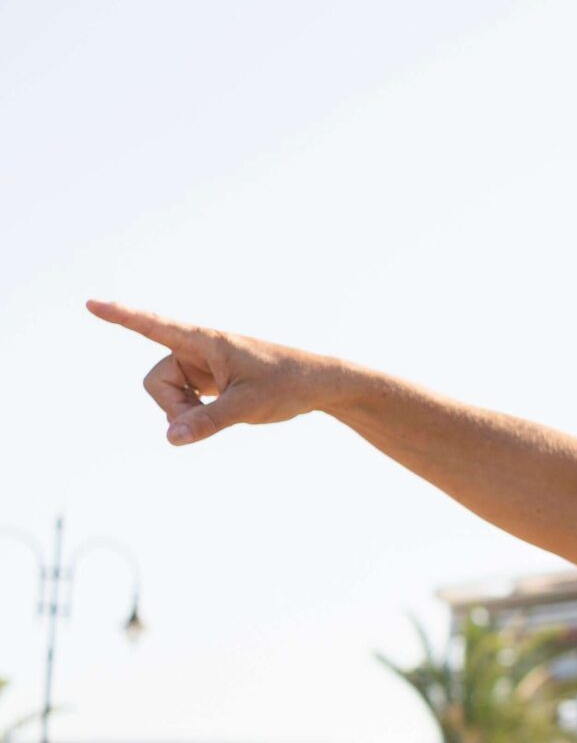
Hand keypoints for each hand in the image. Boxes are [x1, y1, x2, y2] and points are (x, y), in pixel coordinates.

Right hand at [89, 300, 348, 444]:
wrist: (319, 385)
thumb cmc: (288, 384)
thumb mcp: (248, 406)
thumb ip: (208, 422)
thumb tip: (170, 439)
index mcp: (205, 341)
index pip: (154, 326)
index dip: (121, 316)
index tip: (91, 303)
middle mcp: (197, 350)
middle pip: (156, 381)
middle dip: (172, 406)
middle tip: (205, 418)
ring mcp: (202, 366)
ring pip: (168, 395)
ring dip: (184, 413)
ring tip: (222, 415)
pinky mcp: (209, 381)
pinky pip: (182, 401)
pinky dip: (193, 415)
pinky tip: (221, 413)